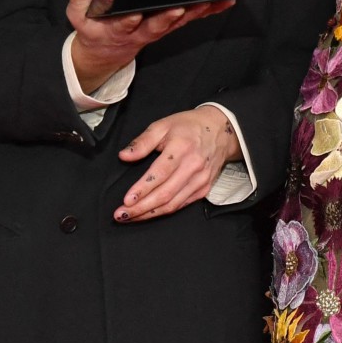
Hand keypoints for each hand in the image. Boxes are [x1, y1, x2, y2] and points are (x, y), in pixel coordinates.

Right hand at [65, 0, 232, 90]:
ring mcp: (157, 30)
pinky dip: (206, 11)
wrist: (106, 53)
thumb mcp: (80, 18)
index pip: (125, 24)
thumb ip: (79, 1)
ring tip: (212, 1)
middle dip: (170, 17)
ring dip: (195, 13)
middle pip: (157, 25)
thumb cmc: (95, 30)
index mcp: (119, 28)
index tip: (136, 15)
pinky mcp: (168, 27)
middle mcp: (141, 31)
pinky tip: (223, 3)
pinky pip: (188, 19)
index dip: (131, 20)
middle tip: (182, 8)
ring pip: (178, 22)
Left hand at [115, 106, 240, 221]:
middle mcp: (193, 166)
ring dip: (150, 213)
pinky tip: (149, 213)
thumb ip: (143, 141)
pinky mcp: (204, 188)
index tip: (126, 200)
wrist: (220, 130)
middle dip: (141, 207)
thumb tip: (124, 156)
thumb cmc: (189, 126)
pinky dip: (164, 211)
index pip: (160, 174)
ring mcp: (200, 180)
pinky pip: (182, 204)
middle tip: (121, 214)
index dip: (142, 189)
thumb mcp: (163, 125)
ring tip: (131, 217)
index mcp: (181, 148)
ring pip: (173, 204)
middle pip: (165, 194)